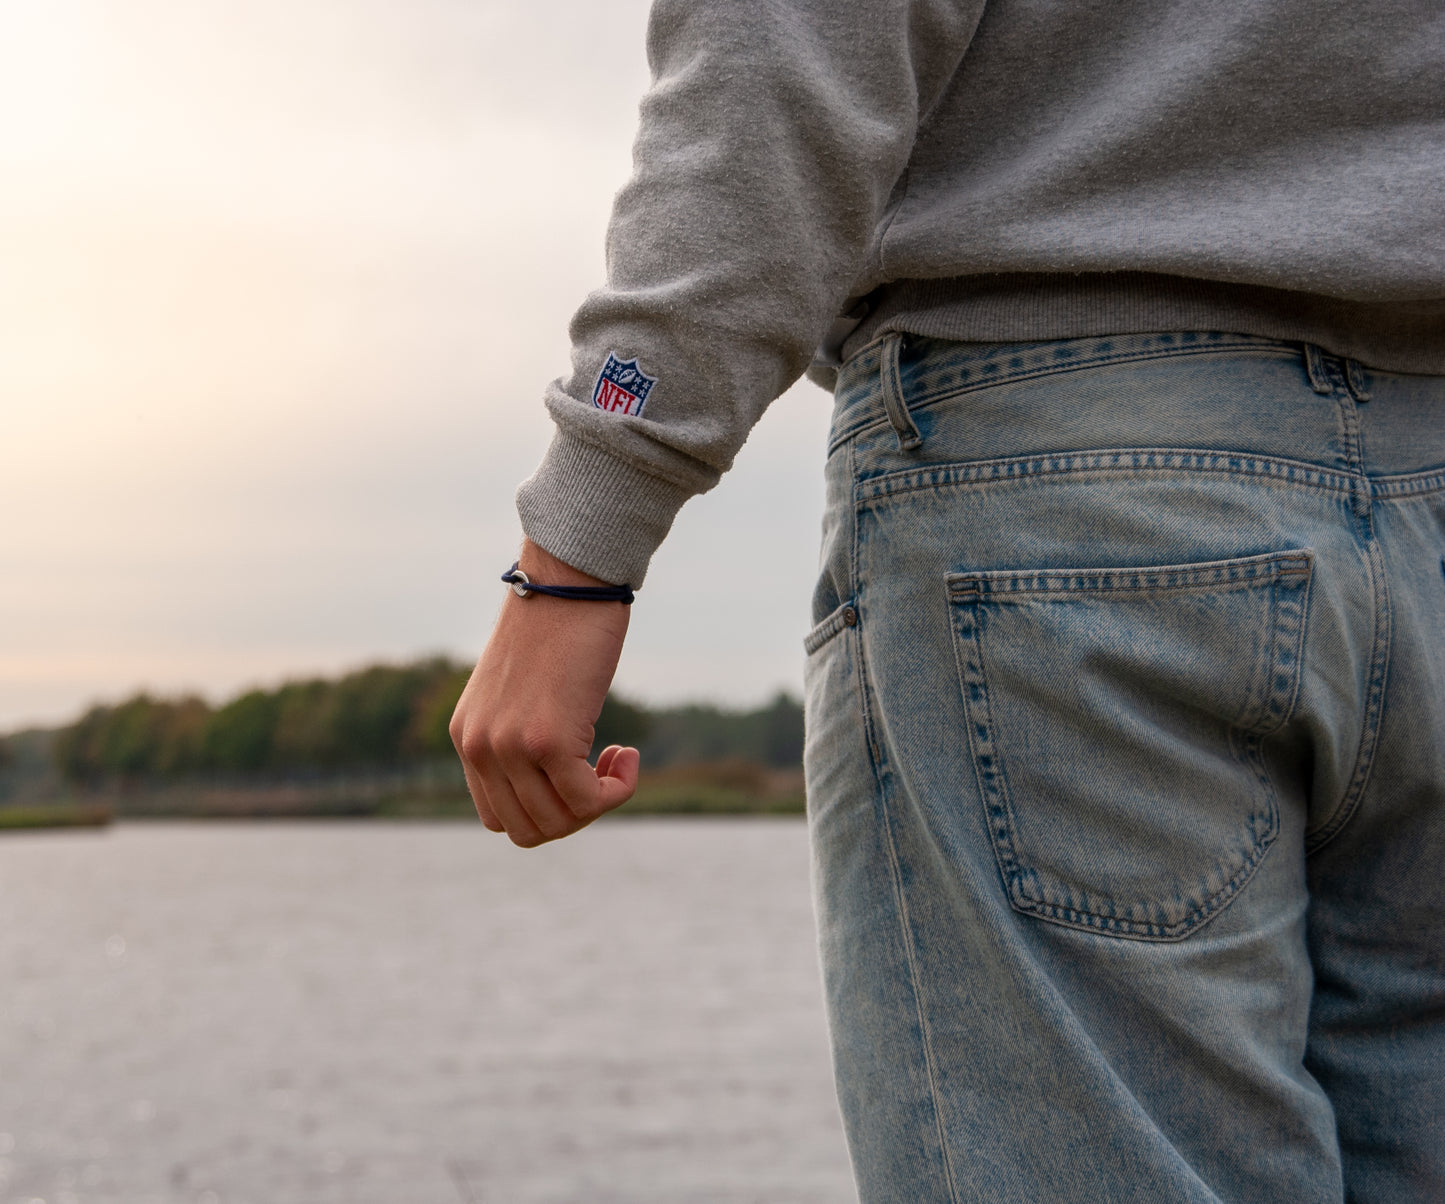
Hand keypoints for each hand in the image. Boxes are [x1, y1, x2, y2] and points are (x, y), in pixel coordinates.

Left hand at [450, 539, 638, 845]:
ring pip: (557, 822)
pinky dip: (618, 790)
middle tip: (602, 773)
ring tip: (618, 759)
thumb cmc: (557, 627)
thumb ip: (519, 733)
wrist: (569, 580)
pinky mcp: (548, 740)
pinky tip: (629, 755)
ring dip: (599, 803)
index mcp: (467, 737)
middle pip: (526, 830)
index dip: (545, 809)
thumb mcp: (521, 690)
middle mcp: (480, 747)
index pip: (498, 816)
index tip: (576, 774)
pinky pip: (588, 801)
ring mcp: (510, 746)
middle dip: (573, 815)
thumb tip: (553, 782)